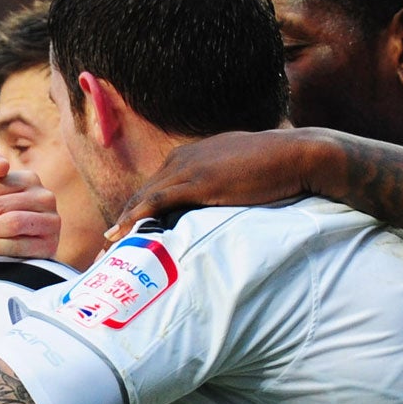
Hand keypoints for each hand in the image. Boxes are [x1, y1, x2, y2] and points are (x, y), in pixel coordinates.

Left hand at [106, 128, 334, 241]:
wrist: (296, 155)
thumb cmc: (276, 168)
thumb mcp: (240, 174)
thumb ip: (221, 187)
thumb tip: (219, 207)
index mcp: (192, 156)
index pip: (156, 187)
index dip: (137, 211)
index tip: (124, 234)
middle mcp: (183, 159)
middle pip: (143, 192)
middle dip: (123, 219)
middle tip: (106, 247)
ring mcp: (189, 168)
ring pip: (144, 198)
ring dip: (123, 223)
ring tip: (108, 249)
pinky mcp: (197, 181)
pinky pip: (156, 201)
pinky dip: (135, 217)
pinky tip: (121, 233)